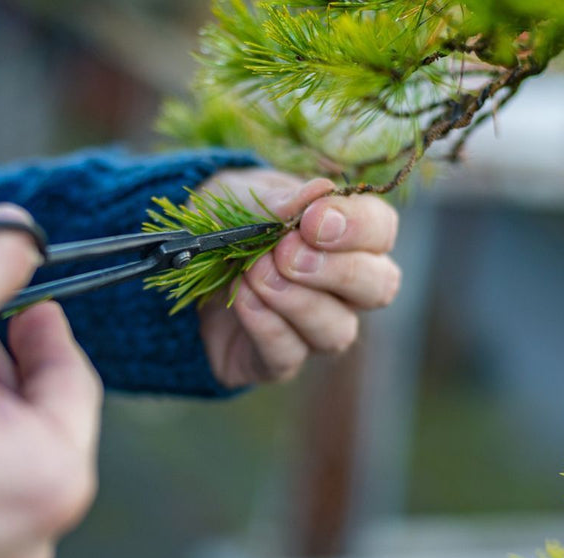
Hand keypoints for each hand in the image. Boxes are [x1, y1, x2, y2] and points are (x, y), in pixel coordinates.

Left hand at [197, 169, 401, 387]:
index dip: (357, 227)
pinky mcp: (279, 360)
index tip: (313, 220)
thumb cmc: (226, 221)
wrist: (182, 263)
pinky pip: (289, 356)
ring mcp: (315, 330)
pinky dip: (267, 326)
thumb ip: (275, 200)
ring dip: (297, 301)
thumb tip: (318, 191)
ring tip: (255, 275)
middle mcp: (344, 289)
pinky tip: (242, 300)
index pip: (382, 231)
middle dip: (337, 270)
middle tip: (287, 253)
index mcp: (347, 237)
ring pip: (338, 331)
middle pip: (379, 287)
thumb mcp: (239, 198)